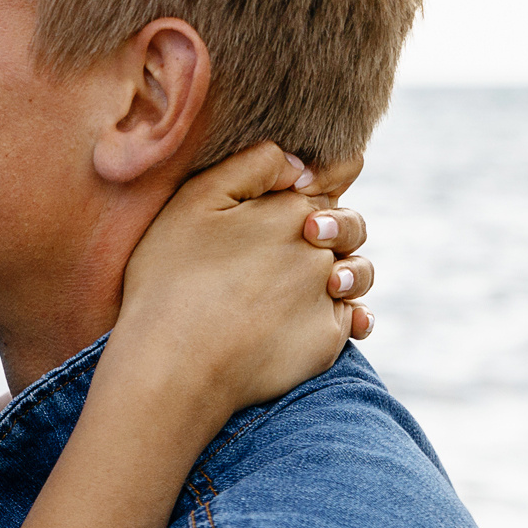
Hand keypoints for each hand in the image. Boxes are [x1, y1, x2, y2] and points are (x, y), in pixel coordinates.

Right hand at [115, 142, 370, 414]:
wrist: (174, 364)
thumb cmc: (172, 278)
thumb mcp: (195, 201)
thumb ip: (253, 166)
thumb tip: (299, 164)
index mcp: (293, 210)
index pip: (331, 179)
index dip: (327, 176)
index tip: (320, 180)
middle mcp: (320, 252)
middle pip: (347, 228)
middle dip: (333, 226)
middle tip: (306, 236)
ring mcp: (326, 298)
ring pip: (356, 275)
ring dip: (347, 272)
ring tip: (326, 281)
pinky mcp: (327, 342)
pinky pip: (351, 320)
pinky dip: (350, 315)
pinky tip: (340, 317)